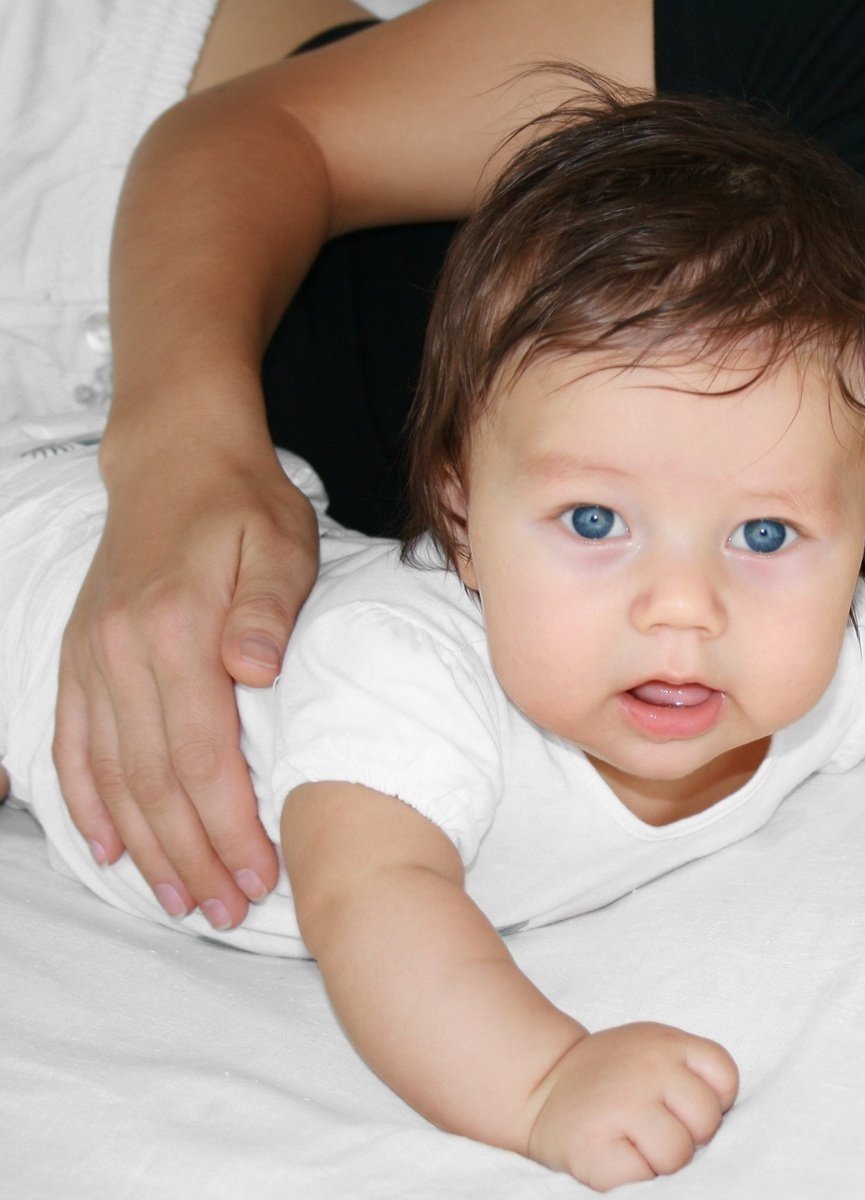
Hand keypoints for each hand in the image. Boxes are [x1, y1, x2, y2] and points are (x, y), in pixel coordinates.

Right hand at [54, 435, 318, 928]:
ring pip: (111, 774)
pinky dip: (86, 802)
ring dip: (144, 845)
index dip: (229, 824)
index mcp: (173, 630)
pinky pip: (72, 744)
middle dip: (193, 855)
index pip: (202, 755)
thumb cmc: (245, 505)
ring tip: (181, 899)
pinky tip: (107, 848)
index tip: (264, 874)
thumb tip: (255, 669)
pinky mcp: (76, 657)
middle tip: (229, 910)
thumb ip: (268, 608)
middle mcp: (118, 651)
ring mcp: (89, 657)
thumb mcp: (281, 544)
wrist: (175, 457)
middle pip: (155, 781)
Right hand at [526, 1022, 739, 1189]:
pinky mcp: (596, 1150)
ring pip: (678, 1156)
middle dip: (688, 1135)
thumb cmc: (610, 1077)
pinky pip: (643, 1180)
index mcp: (667, 1043)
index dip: (714, 1102)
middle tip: (655, 1128)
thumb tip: (718, 1128)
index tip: (684, 1107)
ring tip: (634, 1143)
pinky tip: (614, 1155)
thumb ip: (689, 1073)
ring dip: (661, 1161)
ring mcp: (621, 1107)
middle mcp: (648, 1069)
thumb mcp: (654, 1051)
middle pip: (706, 1123)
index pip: (725, 1078)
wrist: (539, 1086)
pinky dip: (633, 1177)